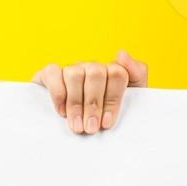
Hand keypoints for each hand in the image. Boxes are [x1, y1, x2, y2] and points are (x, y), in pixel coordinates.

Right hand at [32, 49, 149, 134]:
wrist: (78, 132)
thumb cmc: (107, 117)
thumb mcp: (131, 100)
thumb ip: (137, 73)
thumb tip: (121, 53)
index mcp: (112, 72)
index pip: (117, 74)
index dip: (112, 100)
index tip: (107, 123)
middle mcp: (92, 67)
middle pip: (96, 73)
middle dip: (93, 104)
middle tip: (91, 128)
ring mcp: (71, 69)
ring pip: (75, 74)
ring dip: (76, 104)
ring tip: (77, 126)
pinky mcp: (50, 74)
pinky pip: (53, 73)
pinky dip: (58, 94)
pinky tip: (62, 112)